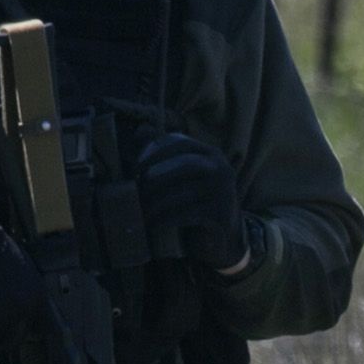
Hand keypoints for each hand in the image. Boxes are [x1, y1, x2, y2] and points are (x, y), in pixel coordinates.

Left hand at [135, 132, 250, 273]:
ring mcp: (224, 192)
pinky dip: (166, 220)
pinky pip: (187, 214)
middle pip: (184, 167)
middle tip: (138, 192)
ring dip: (158, 203)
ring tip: (142, 211)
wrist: (226, 234)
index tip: (136, 169)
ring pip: (184, 193)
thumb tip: (141, 130)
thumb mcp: (187, 176)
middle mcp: (222, 169)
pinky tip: (153, 224)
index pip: (182, 145)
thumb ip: (167, 154)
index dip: (156, 154)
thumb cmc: (198, 200)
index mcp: (212, 154)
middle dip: (156, 180)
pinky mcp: (220, 214)